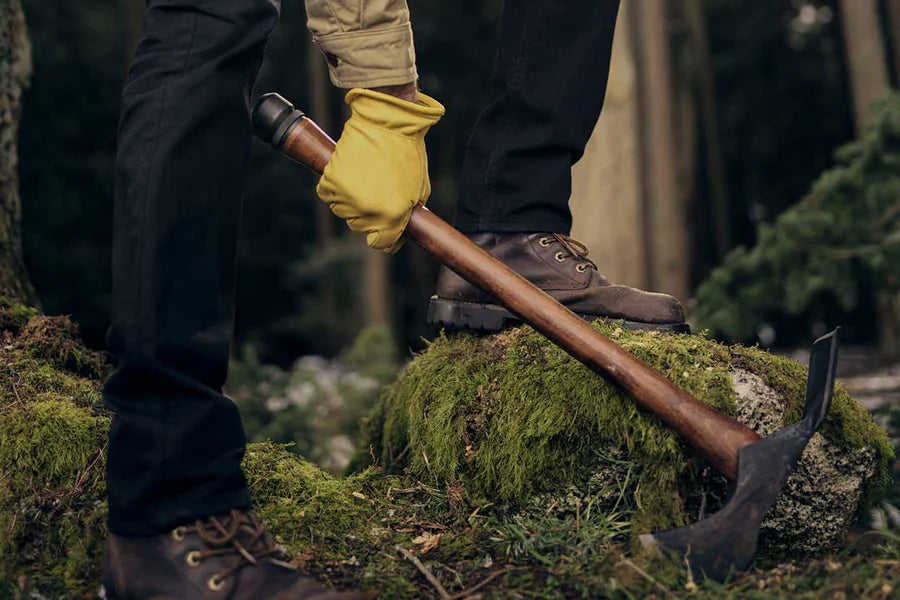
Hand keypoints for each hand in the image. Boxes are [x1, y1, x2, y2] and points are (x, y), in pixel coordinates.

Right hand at [316, 88, 444, 252]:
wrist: (388, 123)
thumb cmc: (408, 155)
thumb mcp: (419, 192)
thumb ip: (407, 217)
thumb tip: (399, 233)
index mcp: (392, 216)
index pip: (382, 244)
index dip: (387, 236)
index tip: (388, 227)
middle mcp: (367, 211)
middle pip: (362, 227)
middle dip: (371, 215)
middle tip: (379, 191)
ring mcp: (347, 197)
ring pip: (343, 211)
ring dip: (352, 200)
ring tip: (365, 177)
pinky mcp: (331, 180)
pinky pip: (328, 194)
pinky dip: (336, 187)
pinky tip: (349, 173)